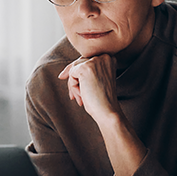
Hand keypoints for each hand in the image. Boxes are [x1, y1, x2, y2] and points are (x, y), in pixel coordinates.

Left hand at [58, 55, 145, 175]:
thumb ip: (88, 77)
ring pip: (73, 70)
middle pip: (77, 64)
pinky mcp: (86, 69)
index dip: (75, 72)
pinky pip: (70, 75)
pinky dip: (72, 89)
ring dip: (74, 88)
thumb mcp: (97, 89)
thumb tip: (67, 72)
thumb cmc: (105, 109)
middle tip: (78, 99)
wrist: (110, 118)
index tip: (65, 79)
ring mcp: (95, 63)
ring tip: (82, 101)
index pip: (85, 59)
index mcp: (111, 60)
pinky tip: (81, 100)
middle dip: (73, 81)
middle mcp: (105, 58)